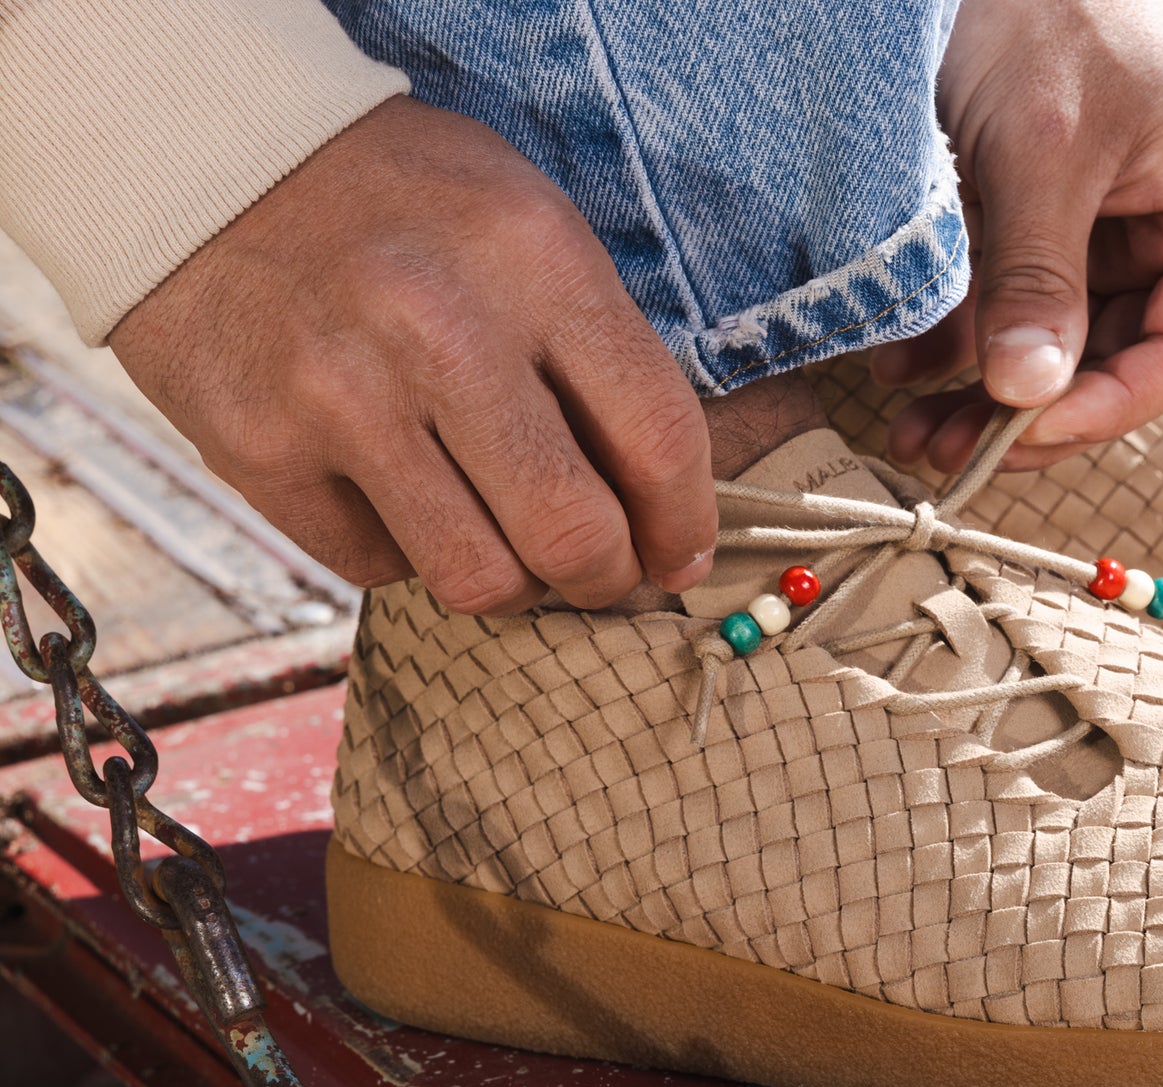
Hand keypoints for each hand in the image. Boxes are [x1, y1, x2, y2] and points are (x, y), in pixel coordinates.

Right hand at [111, 96, 715, 614]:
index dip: (686, 522)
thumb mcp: (528, 226)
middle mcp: (440, 331)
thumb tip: (661, 498)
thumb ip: (597, 350)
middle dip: (607, 577)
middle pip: (573, 535)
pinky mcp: (260, 451)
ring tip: (508, 548)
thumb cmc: (404, 203)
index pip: (657, 436)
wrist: (209, 157)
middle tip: (601, 572)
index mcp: (533, 262)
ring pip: (479, 579)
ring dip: (514, 585)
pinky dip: (406, 553)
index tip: (681, 554)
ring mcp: (341, 398)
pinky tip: (402, 497)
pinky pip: (376, 567)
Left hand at [875, 0, 1162, 472]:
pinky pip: (1012, 304)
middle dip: (1027, 412)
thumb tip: (1024, 396)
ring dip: (981, 393)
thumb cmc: (1045, 8)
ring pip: (1056, 345)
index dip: (1107, 405)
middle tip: (944, 453)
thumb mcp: (1040, 150)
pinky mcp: (1044, 222)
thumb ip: (1037, 278)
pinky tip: (903, 369)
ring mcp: (1109, 228)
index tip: (1021, 431)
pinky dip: (957, 341)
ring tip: (910, 431)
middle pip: (1115, 360)